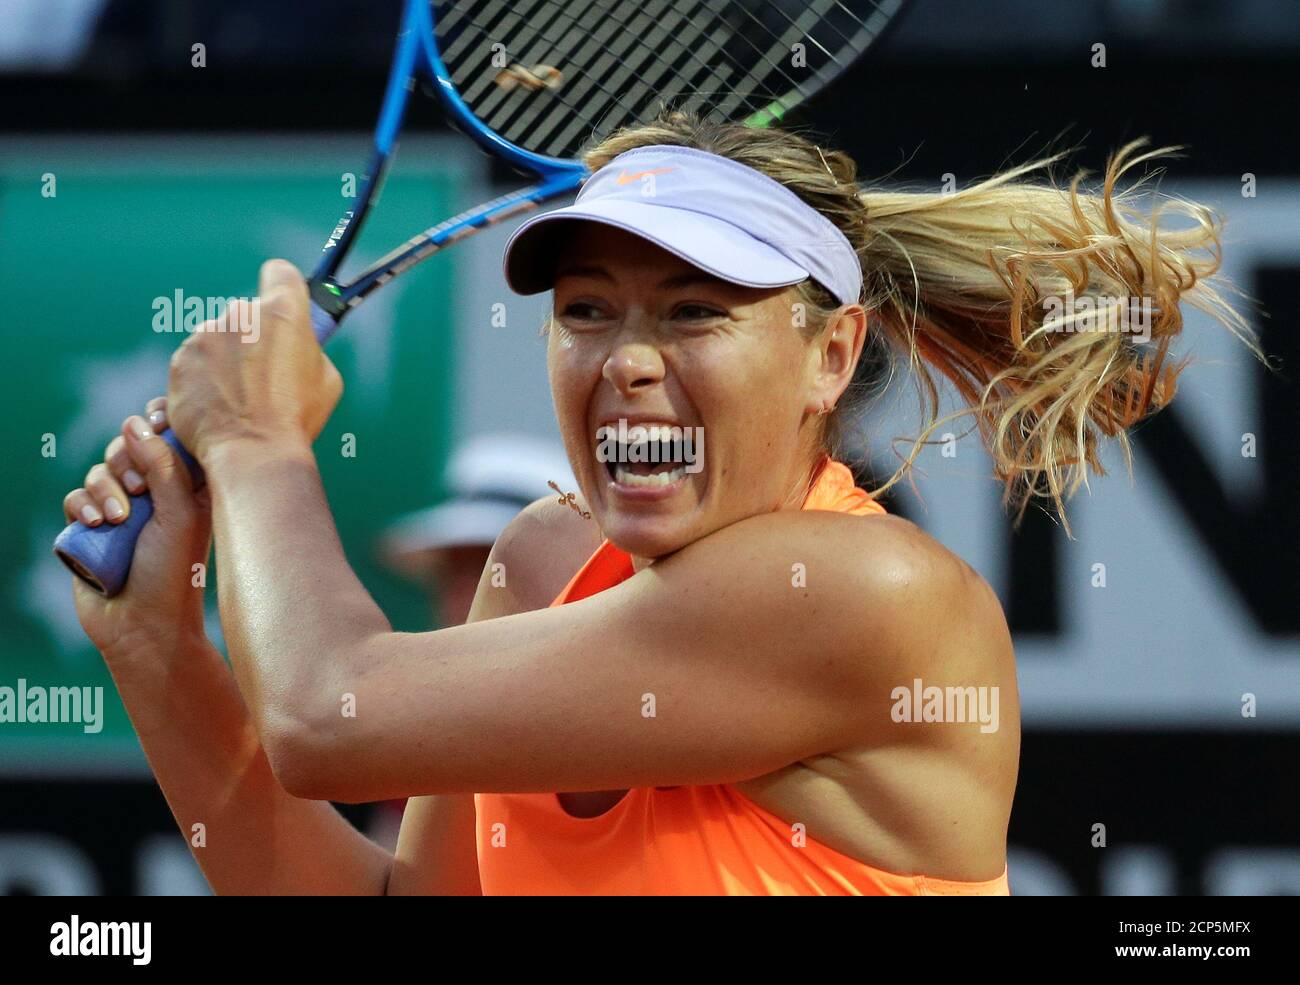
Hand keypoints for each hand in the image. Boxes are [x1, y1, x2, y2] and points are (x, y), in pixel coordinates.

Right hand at [64, 398, 211, 657]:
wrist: (144, 626)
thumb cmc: (175, 572)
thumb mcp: (180, 513)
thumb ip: (163, 465)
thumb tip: (136, 424)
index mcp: (190, 485)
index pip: (173, 436)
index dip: (160, 422)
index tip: (155, 421)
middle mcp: (156, 493)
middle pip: (130, 445)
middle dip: (127, 459)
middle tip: (137, 489)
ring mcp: (122, 509)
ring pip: (100, 470)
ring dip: (105, 488)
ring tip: (119, 519)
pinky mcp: (91, 527)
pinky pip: (76, 497)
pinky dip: (84, 505)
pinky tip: (97, 524)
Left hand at [166, 259, 342, 462]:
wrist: (250, 451)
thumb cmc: (295, 418)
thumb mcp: (326, 380)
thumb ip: (309, 350)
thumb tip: (298, 348)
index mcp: (284, 312)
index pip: (281, 273)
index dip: (283, 288)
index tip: (284, 305)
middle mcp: (241, 314)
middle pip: (248, 314)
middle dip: (254, 338)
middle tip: (266, 376)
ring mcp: (205, 335)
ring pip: (218, 340)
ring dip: (226, 361)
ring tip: (240, 400)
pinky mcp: (180, 361)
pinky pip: (195, 364)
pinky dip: (203, 381)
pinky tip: (218, 407)